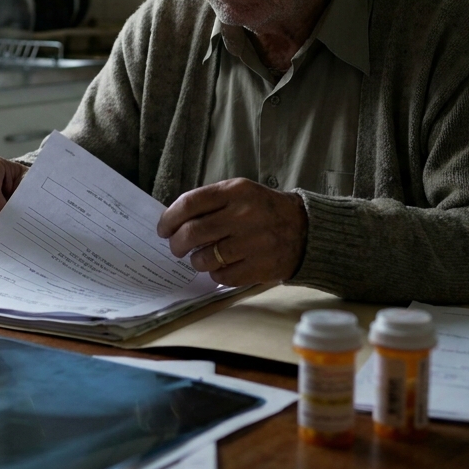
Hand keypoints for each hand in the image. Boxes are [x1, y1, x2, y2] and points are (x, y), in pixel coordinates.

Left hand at [156, 178, 307, 285]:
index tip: (163, 229)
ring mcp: (253, 242)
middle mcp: (244, 215)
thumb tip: (173, 222)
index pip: (190, 203)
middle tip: (176, 248)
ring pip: (204, 258)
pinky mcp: (259, 267)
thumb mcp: (241, 194)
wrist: (306, 230)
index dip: (169, 218)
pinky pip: (222, 276)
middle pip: (192, 233)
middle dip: (176, 244)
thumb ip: (210, 203)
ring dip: (196, 261)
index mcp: (236, 191)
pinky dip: (215, 274)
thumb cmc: (263, 210)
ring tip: (201, 258)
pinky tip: (221, 267)